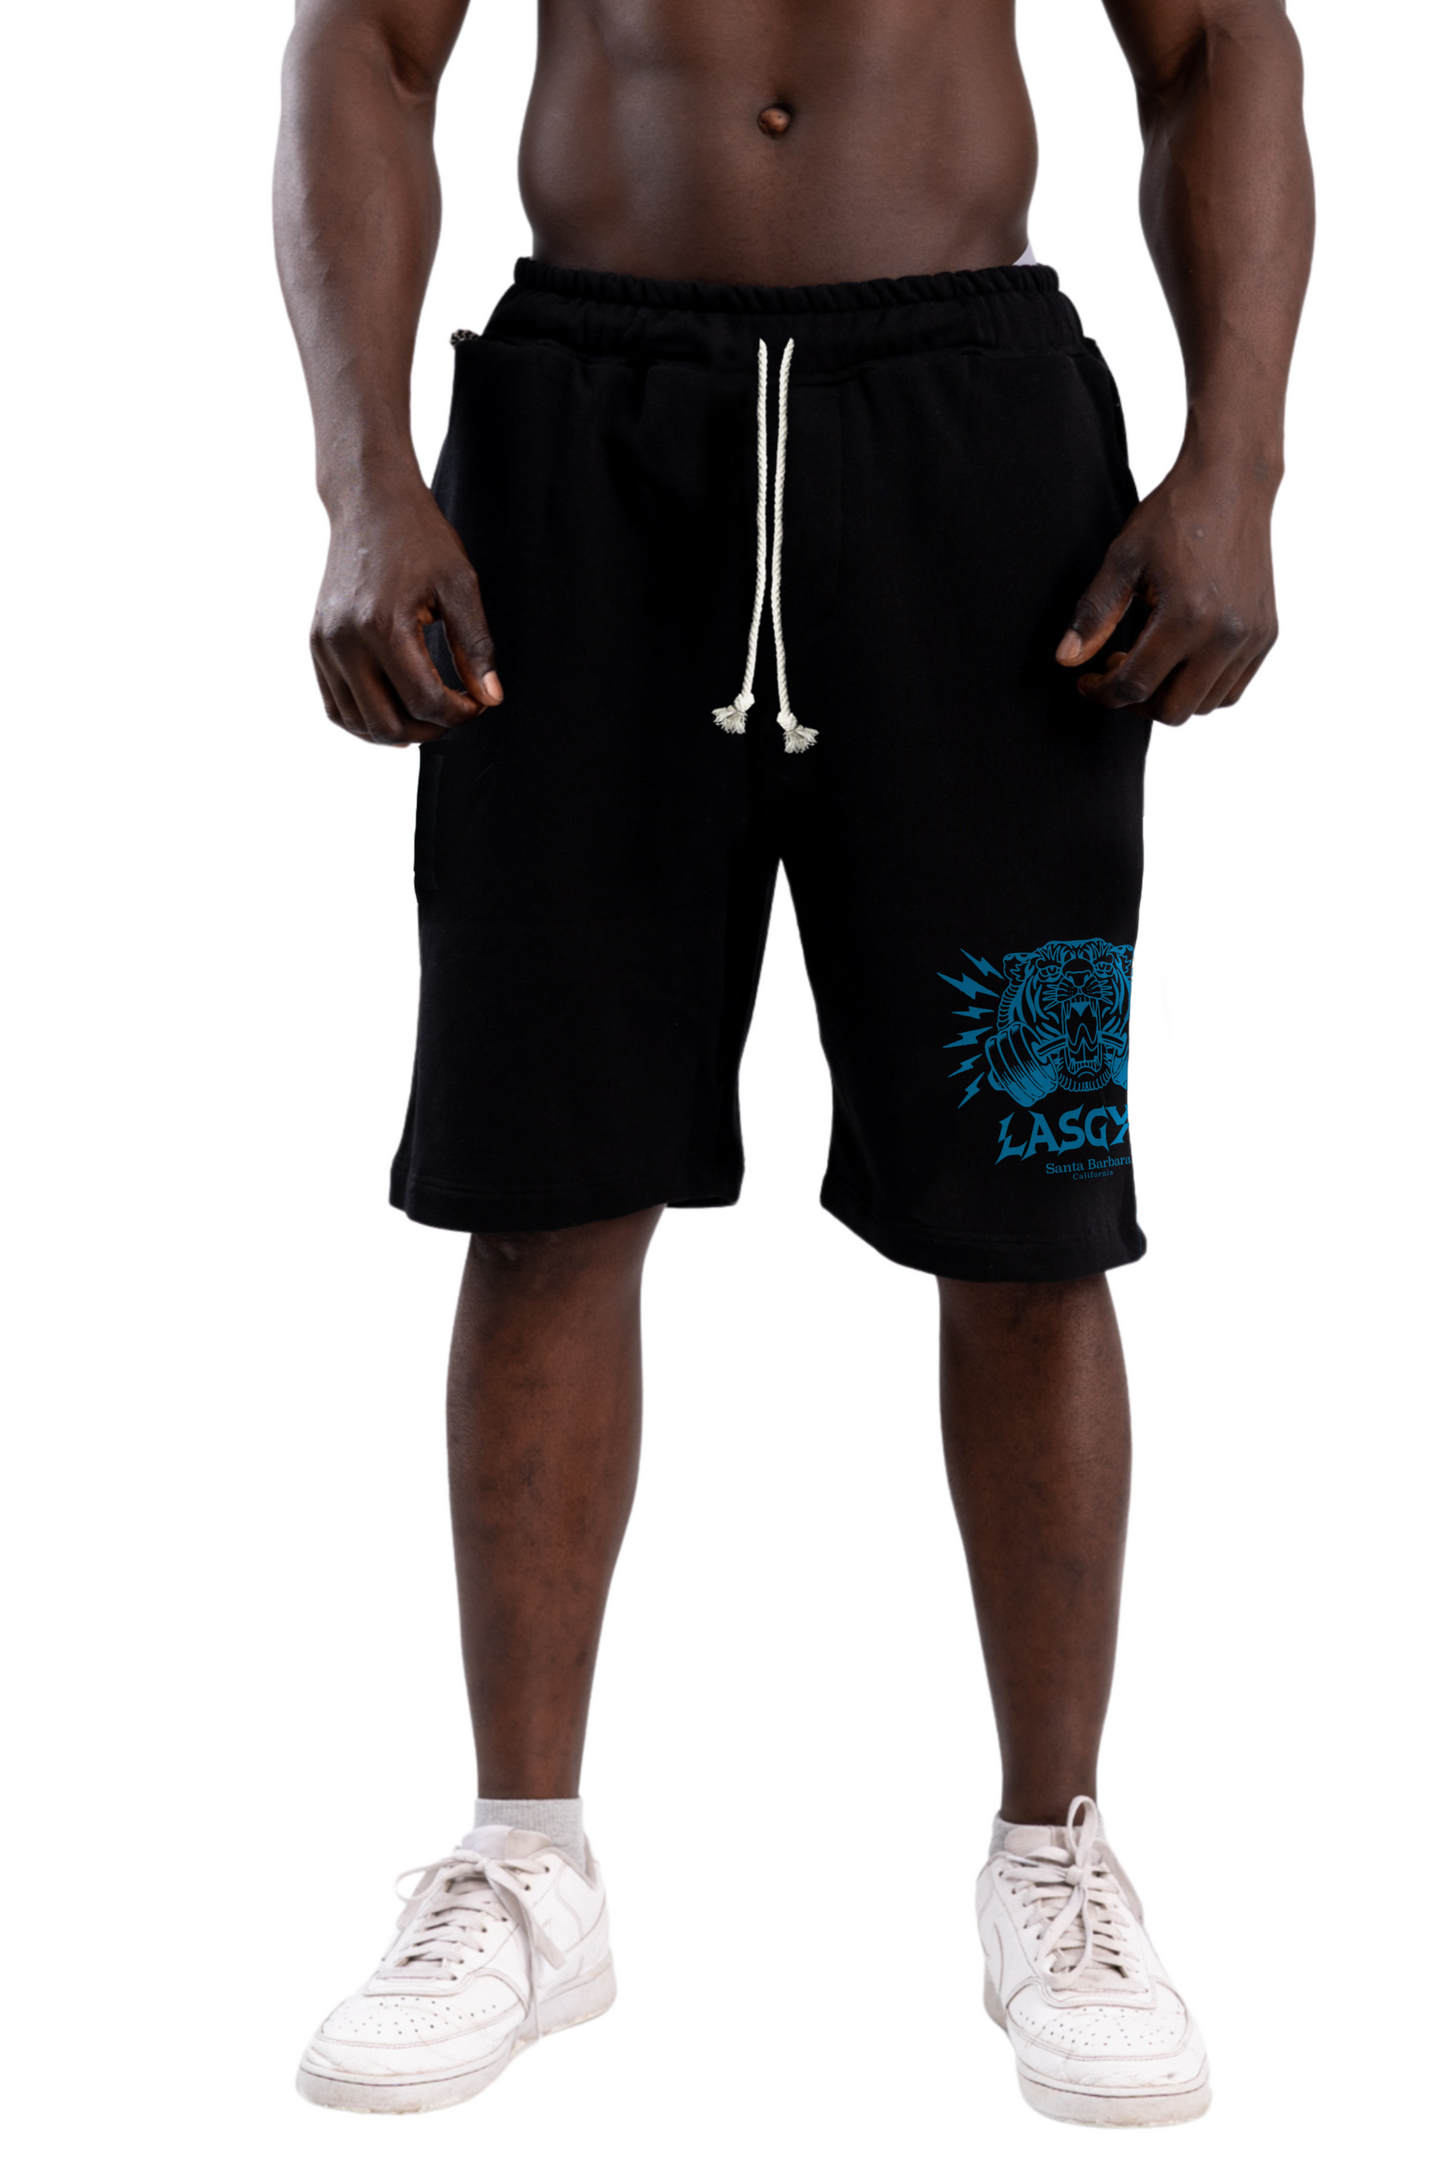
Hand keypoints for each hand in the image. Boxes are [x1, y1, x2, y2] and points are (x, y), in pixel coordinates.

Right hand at [310, 484, 502, 745]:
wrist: (370, 502)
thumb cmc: (419, 537)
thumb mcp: (460, 586)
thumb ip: (476, 647)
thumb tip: (491, 698)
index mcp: (383, 626)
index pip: (424, 701)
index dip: (460, 714)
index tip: (479, 702)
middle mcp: (345, 641)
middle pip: (388, 724)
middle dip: (431, 730)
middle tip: (456, 713)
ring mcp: (325, 645)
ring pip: (358, 723)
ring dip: (398, 731)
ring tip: (429, 713)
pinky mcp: (316, 643)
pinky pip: (336, 706)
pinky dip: (366, 720)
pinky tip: (396, 709)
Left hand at [1056, 457, 1278, 724]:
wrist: (1232, 481)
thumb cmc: (1174, 514)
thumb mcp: (1122, 559)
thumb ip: (1094, 614)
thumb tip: (1066, 660)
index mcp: (1187, 617)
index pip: (1135, 687)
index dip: (1102, 693)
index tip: (1086, 681)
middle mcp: (1226, 634)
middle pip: (1172, 711)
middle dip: (1135, 703)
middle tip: (1116, 670)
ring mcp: (1252, 637)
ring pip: (1205, 706)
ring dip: (1170, 696)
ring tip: (1148, 661)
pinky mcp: (1266, 633)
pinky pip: (1232, 689)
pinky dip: (1202, 688)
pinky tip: (1179, 659)